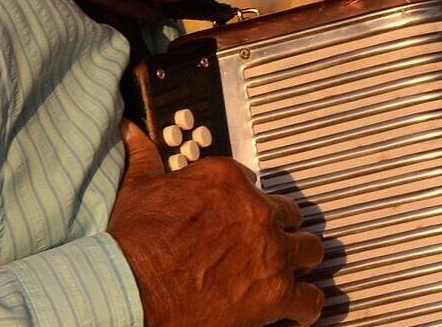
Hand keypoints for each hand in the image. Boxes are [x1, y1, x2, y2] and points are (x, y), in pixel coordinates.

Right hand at [109, 122, 324, 326]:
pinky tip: (299, 308)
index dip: (246, 202)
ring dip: (300, 260)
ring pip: (309, 250)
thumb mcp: (137, 188)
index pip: (254, 183)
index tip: (239, 214)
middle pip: (289, 215)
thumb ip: (144, 158)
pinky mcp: (276, 291)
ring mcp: (272, 251)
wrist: (134, 285)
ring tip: (291, 271)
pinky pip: (309, 299)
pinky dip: (306, 305)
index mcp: (228, 180)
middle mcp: (258, 211)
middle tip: (265, 242)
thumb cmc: (134, 241)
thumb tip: (132, 133)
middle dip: (279, 229)